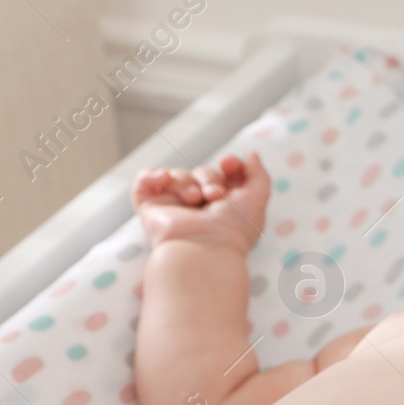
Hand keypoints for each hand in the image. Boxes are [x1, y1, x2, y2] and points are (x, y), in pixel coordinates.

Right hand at [132, 152, 271, 255]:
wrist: (203, 249)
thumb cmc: (232, 231)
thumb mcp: (256, 200)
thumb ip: (258, 176)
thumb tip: (252, 155)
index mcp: (225, 206)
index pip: (225, 174)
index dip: (228, 164)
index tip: (228, 164)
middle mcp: (200, 208)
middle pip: (202, 172)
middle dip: (210, 177)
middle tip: (214, 196)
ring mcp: (174, 208)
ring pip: (177, 175)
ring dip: (186, 182)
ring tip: (194, 200)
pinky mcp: (151, 209)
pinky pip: (144, 182)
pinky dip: (151, 176)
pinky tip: (163, 178)